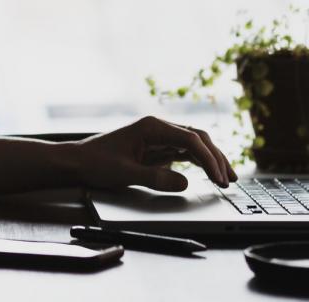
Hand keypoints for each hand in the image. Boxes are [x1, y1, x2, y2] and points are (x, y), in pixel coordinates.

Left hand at [73, 116, 236, 191]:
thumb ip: (155, 177)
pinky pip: (184, 152)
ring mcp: (158, 137)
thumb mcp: (125, 173)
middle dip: (216, 157)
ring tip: (227, 178)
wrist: (79, 161)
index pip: (190, 139)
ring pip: (193, 144)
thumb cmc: (97, 163)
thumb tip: (185, 182)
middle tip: (230, 180)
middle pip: (196, 138)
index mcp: (151, 127)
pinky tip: (210, 173)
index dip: (208, 158)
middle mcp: (157, 128)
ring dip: (211, 159)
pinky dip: (199, 162)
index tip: (219, 177)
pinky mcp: (156, 148)